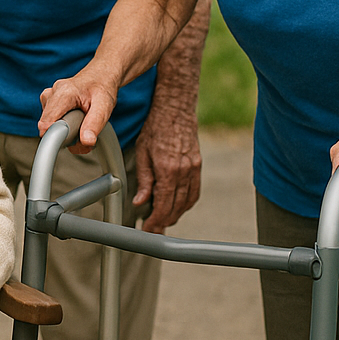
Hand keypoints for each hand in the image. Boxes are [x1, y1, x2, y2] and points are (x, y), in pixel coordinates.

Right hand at [38, 60, 122, 152]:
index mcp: (64, 93)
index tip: (69, 144)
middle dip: (65, 135)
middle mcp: (52, 93)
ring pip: (49, 124)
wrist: (99, 76)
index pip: (47, 122)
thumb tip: (86, 142)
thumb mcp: (104, 106)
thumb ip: (95, 124)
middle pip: (48, 126)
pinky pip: (50, 120)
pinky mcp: (48, 101)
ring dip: (64, 131)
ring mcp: (48, 96)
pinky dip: (62, 125)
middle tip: (84, 132)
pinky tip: (73, 119)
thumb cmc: (102, 88)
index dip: (55, 137)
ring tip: (80, 122)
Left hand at [133, 101, 201, 232]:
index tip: (148, 229)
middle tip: (153, 229)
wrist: (175, 110)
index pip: (163, 205)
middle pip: (176, 207)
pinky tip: (176, 206)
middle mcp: (184, 172)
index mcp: (168, 170)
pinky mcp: (198, 166)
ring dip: (176, 214)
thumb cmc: (155, 128)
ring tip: (163, 220)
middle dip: (164, 221)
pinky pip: (194, 191)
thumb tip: (140, 202)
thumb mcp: (142, 153)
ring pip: (188, 202)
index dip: (156, 221)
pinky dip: (186, 203)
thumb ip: (143, 180)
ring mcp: (194, 169)